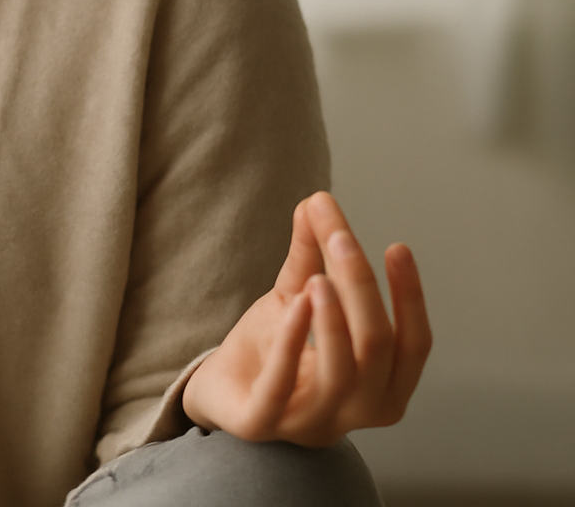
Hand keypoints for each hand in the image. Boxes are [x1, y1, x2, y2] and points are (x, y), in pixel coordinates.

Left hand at [180, 191, 430, 446]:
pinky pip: (281, 387)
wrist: (216, 392)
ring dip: (334, 320)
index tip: (397, 247)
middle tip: (340, 238)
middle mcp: (354, 413)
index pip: (413, 344)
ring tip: (319, 275)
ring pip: (341, 374)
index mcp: (380, 388)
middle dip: (362, 289)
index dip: (410, 297)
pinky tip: (295, 303)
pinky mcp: (260, 427)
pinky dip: (293, 343)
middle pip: (376, 349)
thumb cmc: (269, 351)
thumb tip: (317, 201)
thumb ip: (310, 258)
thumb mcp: (296, 299)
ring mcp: (309, 424)